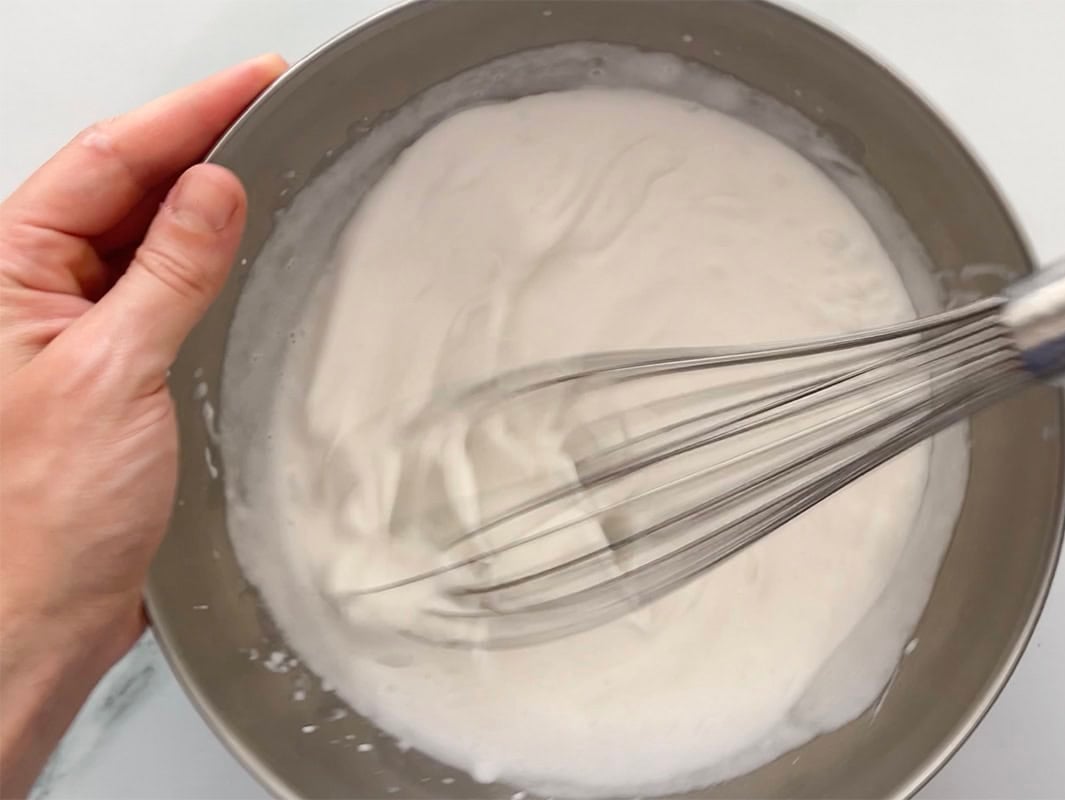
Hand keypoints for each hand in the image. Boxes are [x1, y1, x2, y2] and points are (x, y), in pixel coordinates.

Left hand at [0, 55, 284, 795]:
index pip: (104, 160)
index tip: (251, 82)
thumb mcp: (112, 375)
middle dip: (196, 140)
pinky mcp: (114, 367)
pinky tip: (237, 247)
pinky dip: (204, 260)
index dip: (184, 113)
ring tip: (263, 159)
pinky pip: (160, 289)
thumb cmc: (39, 520)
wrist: (39, 619)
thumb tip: (211, 190)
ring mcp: (76, 329)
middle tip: (269, 103)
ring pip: (143, 234)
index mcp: (5, 273)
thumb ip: (165, 274)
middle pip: (120, 185)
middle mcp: (33, 292)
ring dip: (202, 198)